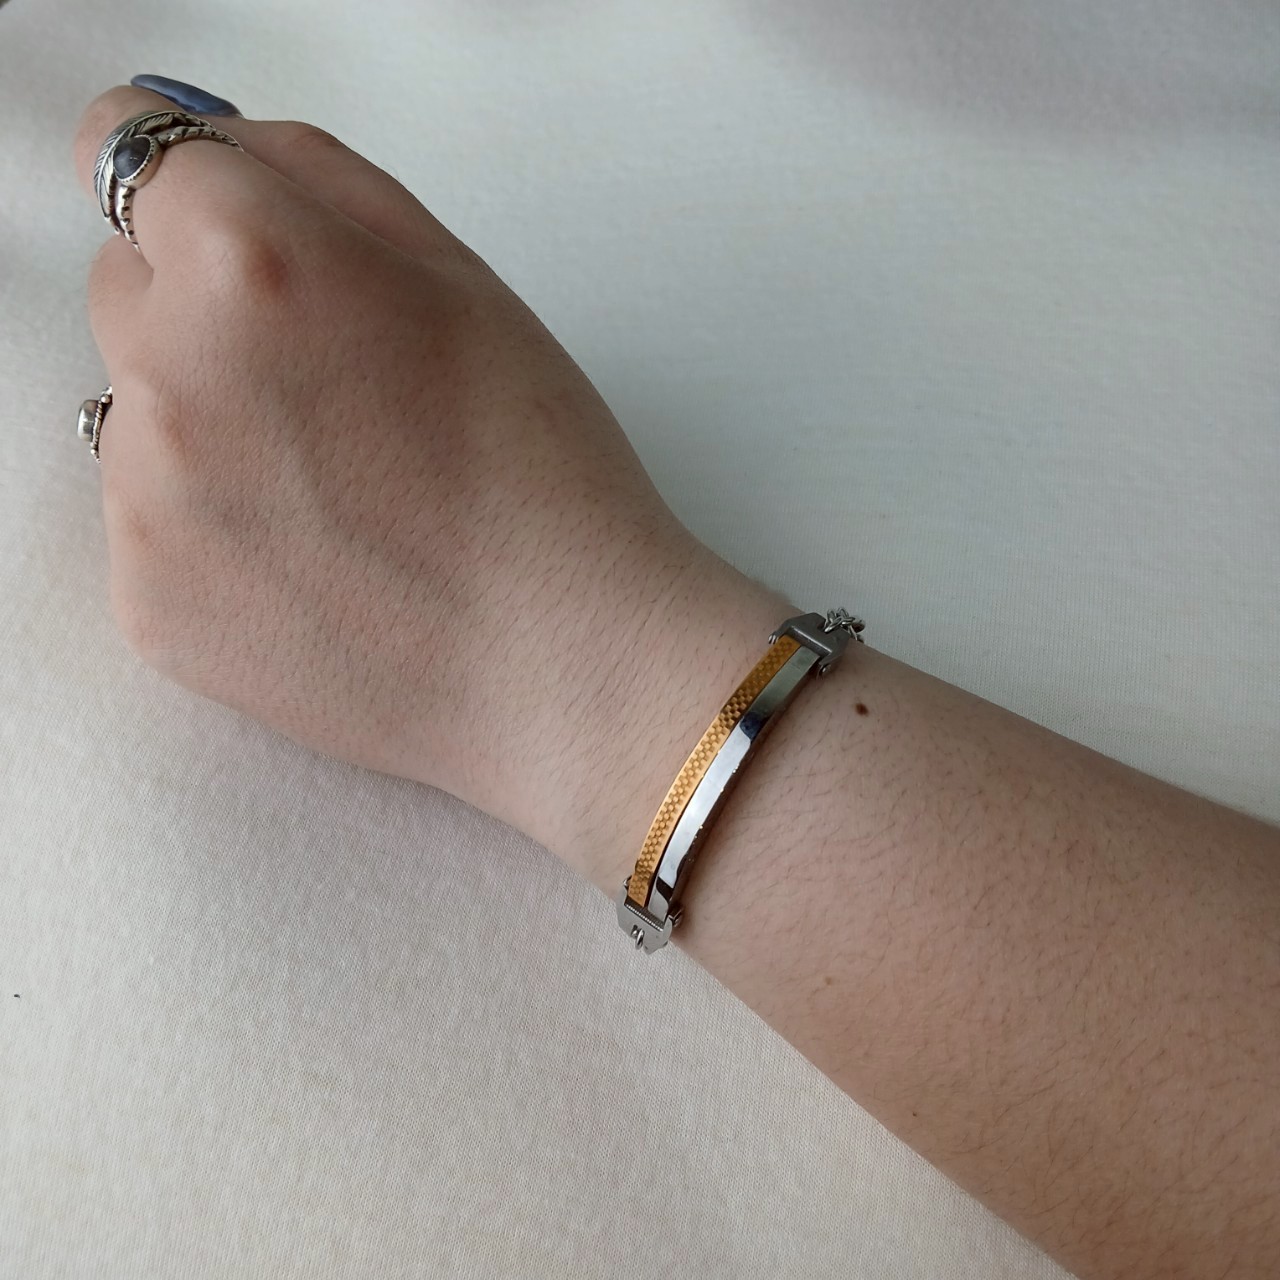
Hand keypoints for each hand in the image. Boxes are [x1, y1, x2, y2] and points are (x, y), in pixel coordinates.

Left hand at [74, 85, 789, 866]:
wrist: (561, 661)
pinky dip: (210, 532)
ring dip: (208, 429)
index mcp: (251, 262)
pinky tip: (312, 565)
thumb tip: (206, 142)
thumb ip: (315, 176)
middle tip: (330, 393)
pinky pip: (148, 525)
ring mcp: (145, 499)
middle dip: (205, 314)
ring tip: (332, 496)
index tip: (216, 222)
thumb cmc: (540, 469)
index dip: (191, 185)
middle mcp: (170, 370)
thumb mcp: (460, 277)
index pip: (132, 151)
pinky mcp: (147, 602)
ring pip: (133, 415)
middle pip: (126, 288)